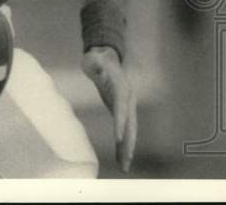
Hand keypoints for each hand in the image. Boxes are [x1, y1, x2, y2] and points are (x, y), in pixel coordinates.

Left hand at [82, 46, 136, 172]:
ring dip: (127, 148)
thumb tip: (97, 64)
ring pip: (130, 131)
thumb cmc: (97, 58)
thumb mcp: (94, 58)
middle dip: (128, 142)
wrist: (105, 58)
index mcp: (121, 88)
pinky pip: (124, 130)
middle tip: (126, 160)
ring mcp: (126, 106)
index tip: (118, 137)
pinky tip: (120, 158)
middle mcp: (127, 99)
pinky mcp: (121, 112)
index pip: (121, 107)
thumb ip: (96, 62)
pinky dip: (122, 144)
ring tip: (124, 167)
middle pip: (130, 124)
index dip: (120, 122)